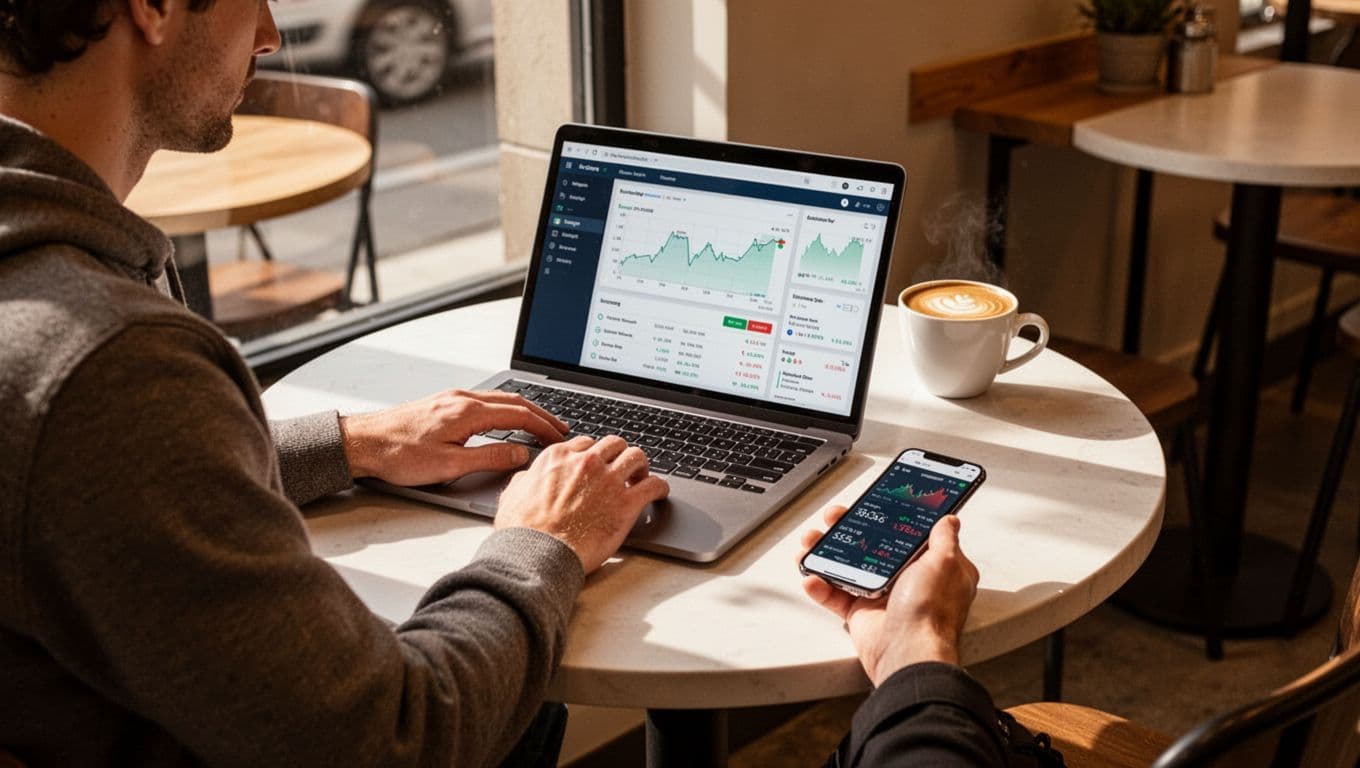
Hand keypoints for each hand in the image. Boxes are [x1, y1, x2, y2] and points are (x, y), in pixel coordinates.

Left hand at [338, 389, 568, 485]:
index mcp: (468, 412)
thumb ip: (489, 458)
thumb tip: (521, 455)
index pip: (520, 415)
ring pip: (500, 399)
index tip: (560, 437)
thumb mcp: (449, 465)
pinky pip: (485, 401)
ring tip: (540, 423)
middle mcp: (463, 398)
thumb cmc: (398, 454)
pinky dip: (506, 409)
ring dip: (524, 410)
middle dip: (541, 415)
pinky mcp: (444, 403)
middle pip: (514, 401)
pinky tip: (506, 419)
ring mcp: (452, 398)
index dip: (544, 427)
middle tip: (560, 428)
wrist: (363, 442)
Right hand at [496, 435, 669, 572]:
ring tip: (642, 476)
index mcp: (559, 457)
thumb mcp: (512, 496)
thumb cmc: (524, 531)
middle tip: (623, 467)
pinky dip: (660, 487)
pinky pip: (654, 484)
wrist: (539, 554)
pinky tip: (659, 492)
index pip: (585, 443)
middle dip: (620, 454)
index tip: (599, 464)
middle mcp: (586, 462)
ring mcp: (608, 480)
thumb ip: (524, 481)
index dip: (594, 454)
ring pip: (636, 456)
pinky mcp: (627, 503)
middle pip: (614, 444)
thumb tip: (527, 479)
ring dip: (641, 465)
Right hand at [799, 506, 978, 685]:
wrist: (907, 653)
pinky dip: (821, 586)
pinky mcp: (861, 614)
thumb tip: (949, 520)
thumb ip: (944, 538)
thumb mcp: (944, 563)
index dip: (889, 518)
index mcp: (931, 567)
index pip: (907, 534)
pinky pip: (835, 596)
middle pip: (871, 546)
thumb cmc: (930, 611)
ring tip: (811, 543)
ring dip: (826, 553)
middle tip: (833, 519)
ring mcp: (881, 597)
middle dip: (848, 530)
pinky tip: (812, 576)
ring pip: (848, 568)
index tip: (871, 504)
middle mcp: (907, 581)